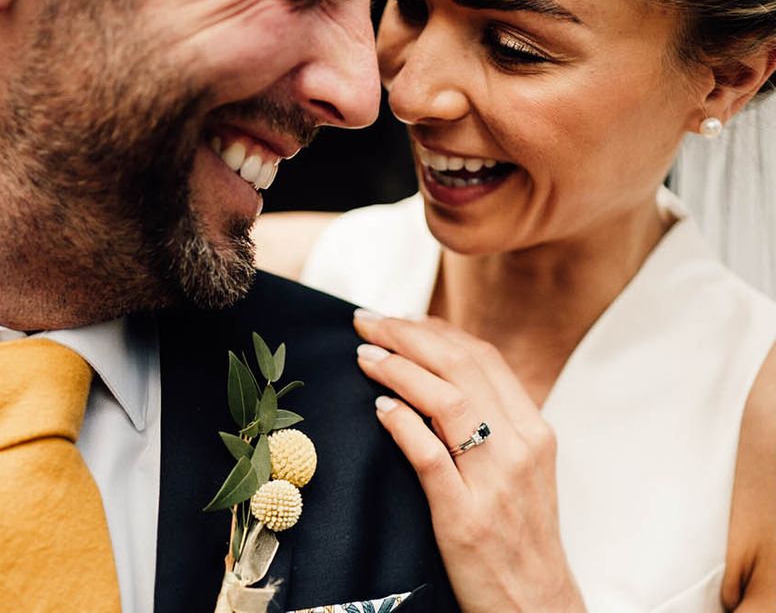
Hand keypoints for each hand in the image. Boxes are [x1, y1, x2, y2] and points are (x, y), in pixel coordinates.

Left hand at [353, 309, 584, 612]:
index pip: (482, 357)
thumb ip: (489, 417)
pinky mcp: (466, 519)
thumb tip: (436, 366)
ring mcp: (495, 484)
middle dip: (407, 335)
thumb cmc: (518, 532)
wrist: (536, 607)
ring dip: (398, 369)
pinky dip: (402, 424)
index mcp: (534, 429)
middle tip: (367, 322)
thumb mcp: (519, 466)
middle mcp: (520, 448)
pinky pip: (430, 457)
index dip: (434, 329)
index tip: (397, 317)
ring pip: (447, 401)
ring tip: (365, 355)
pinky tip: (379, 408)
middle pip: (461, 367)